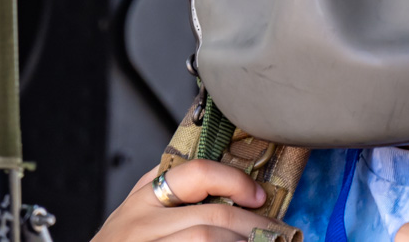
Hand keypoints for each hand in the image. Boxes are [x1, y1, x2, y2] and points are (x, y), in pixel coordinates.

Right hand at [92, 159, 281, 241]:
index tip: (257, 195)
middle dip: (252, 224)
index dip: (234, 181)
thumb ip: (166, 189)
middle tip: (275, 231)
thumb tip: (217, 175)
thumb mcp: (133, 211)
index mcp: (143, 199)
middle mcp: (143, 224)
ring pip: (208, 240)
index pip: (195, 173)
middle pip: (213, 217)